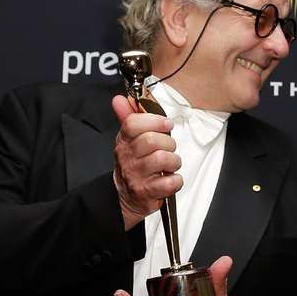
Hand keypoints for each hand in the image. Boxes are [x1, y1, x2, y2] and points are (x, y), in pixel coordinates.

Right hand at [112, 94, 182, 230]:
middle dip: (168, 142)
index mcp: (124, 141)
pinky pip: (169, 182)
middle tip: (169, 148)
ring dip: (174, 161)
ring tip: (171, 165)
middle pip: (151, 140)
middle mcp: (127, 158)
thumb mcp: (129, 140)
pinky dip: (176, 180)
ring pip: (162, 159)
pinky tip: (171, 179)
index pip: (133, 123)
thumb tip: (120, 98)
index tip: (166, 124)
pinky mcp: (147, 192)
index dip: (154, 120)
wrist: (126, 197)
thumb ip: (128, 118)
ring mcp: (136, 176)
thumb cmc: (135, 165)